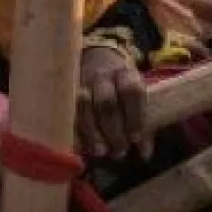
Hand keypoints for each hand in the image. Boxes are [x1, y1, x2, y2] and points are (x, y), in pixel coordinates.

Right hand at [77, 46, 148, 160]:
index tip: (135, 139)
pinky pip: (70, 112)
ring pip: (84, 107)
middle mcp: (102, 76)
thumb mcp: (134, 93)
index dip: (134, 117)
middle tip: (119, 151)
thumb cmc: (119, 83)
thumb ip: (141, 120)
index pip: (131, 92)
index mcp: (125, 74)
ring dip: (93, 133)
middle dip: (113, 130)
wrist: (94, 58)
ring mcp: (82, 82)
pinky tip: (84, 146)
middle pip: (106, 102)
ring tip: (100, 152)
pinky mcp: (67, 91)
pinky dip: (78, 131)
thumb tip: (144, 153)